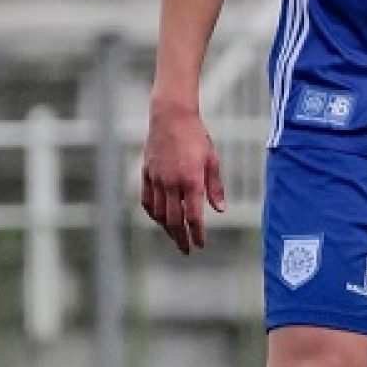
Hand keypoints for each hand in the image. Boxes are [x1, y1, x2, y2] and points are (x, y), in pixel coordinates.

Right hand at [141, 102, 225, 252]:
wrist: (171, 116)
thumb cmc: (196, 137)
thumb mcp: (212, 160)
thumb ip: (215, 187)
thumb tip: (220, 210)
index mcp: (191, 180)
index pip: (193, 216)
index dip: (197, 233)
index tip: (200, 244)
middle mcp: (171, 183)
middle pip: (174, 220)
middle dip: (181, 238)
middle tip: (187, 250)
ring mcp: (156, 179)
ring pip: (159, 213)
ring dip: (167, 229)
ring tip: (175, 237)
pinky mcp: (146, 174)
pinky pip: (147, 200)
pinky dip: (153, 213)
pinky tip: (159, 219)